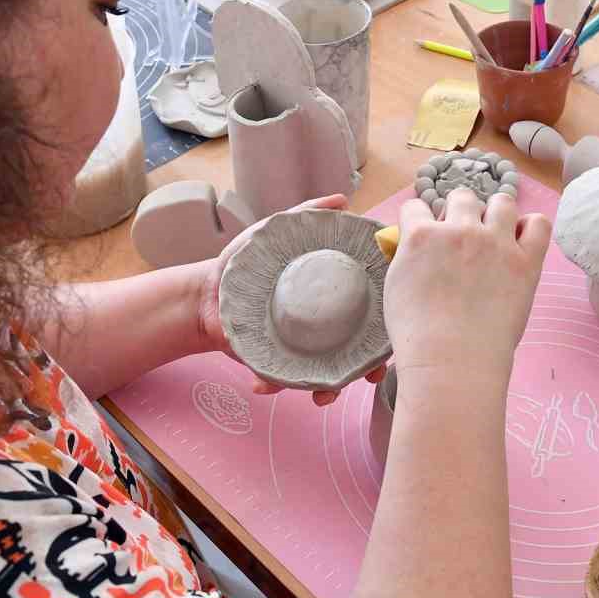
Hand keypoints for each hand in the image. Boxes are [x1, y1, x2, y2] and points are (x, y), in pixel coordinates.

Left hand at [196, 193, 386, 406]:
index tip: (393, 334)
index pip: (369, 316)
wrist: (205, 290)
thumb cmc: (246, 261)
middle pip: (357, 353)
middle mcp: (322, 328)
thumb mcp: (276, 231)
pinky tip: (261, 385)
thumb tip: (342, 200)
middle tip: (367, 376)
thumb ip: (307, 213)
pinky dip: (274, 386)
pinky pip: (281, 382)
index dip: (386, 328)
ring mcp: (299, 350)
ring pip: (326, 376)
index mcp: (332, 300)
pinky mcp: (273, 364)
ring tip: (322, 397)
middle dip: (368, 369)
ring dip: (330, 390)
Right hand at [383, 189, 551, 390]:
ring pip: (502, 201)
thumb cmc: (417, 334)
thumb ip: (407, 257)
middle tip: (461, 238)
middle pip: (462, 196)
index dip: (420, 220)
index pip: (416, 206)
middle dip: (460, 212)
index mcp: (422, 235)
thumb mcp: (395, 287)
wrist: (452, 360)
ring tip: (494, 235)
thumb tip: (415, 247)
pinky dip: (531, 228)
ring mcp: (496, 243)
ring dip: (496, 213)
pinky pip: (539, 223)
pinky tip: (521, 243)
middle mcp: (459, 230)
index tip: (426, 234)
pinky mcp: (526, 261)